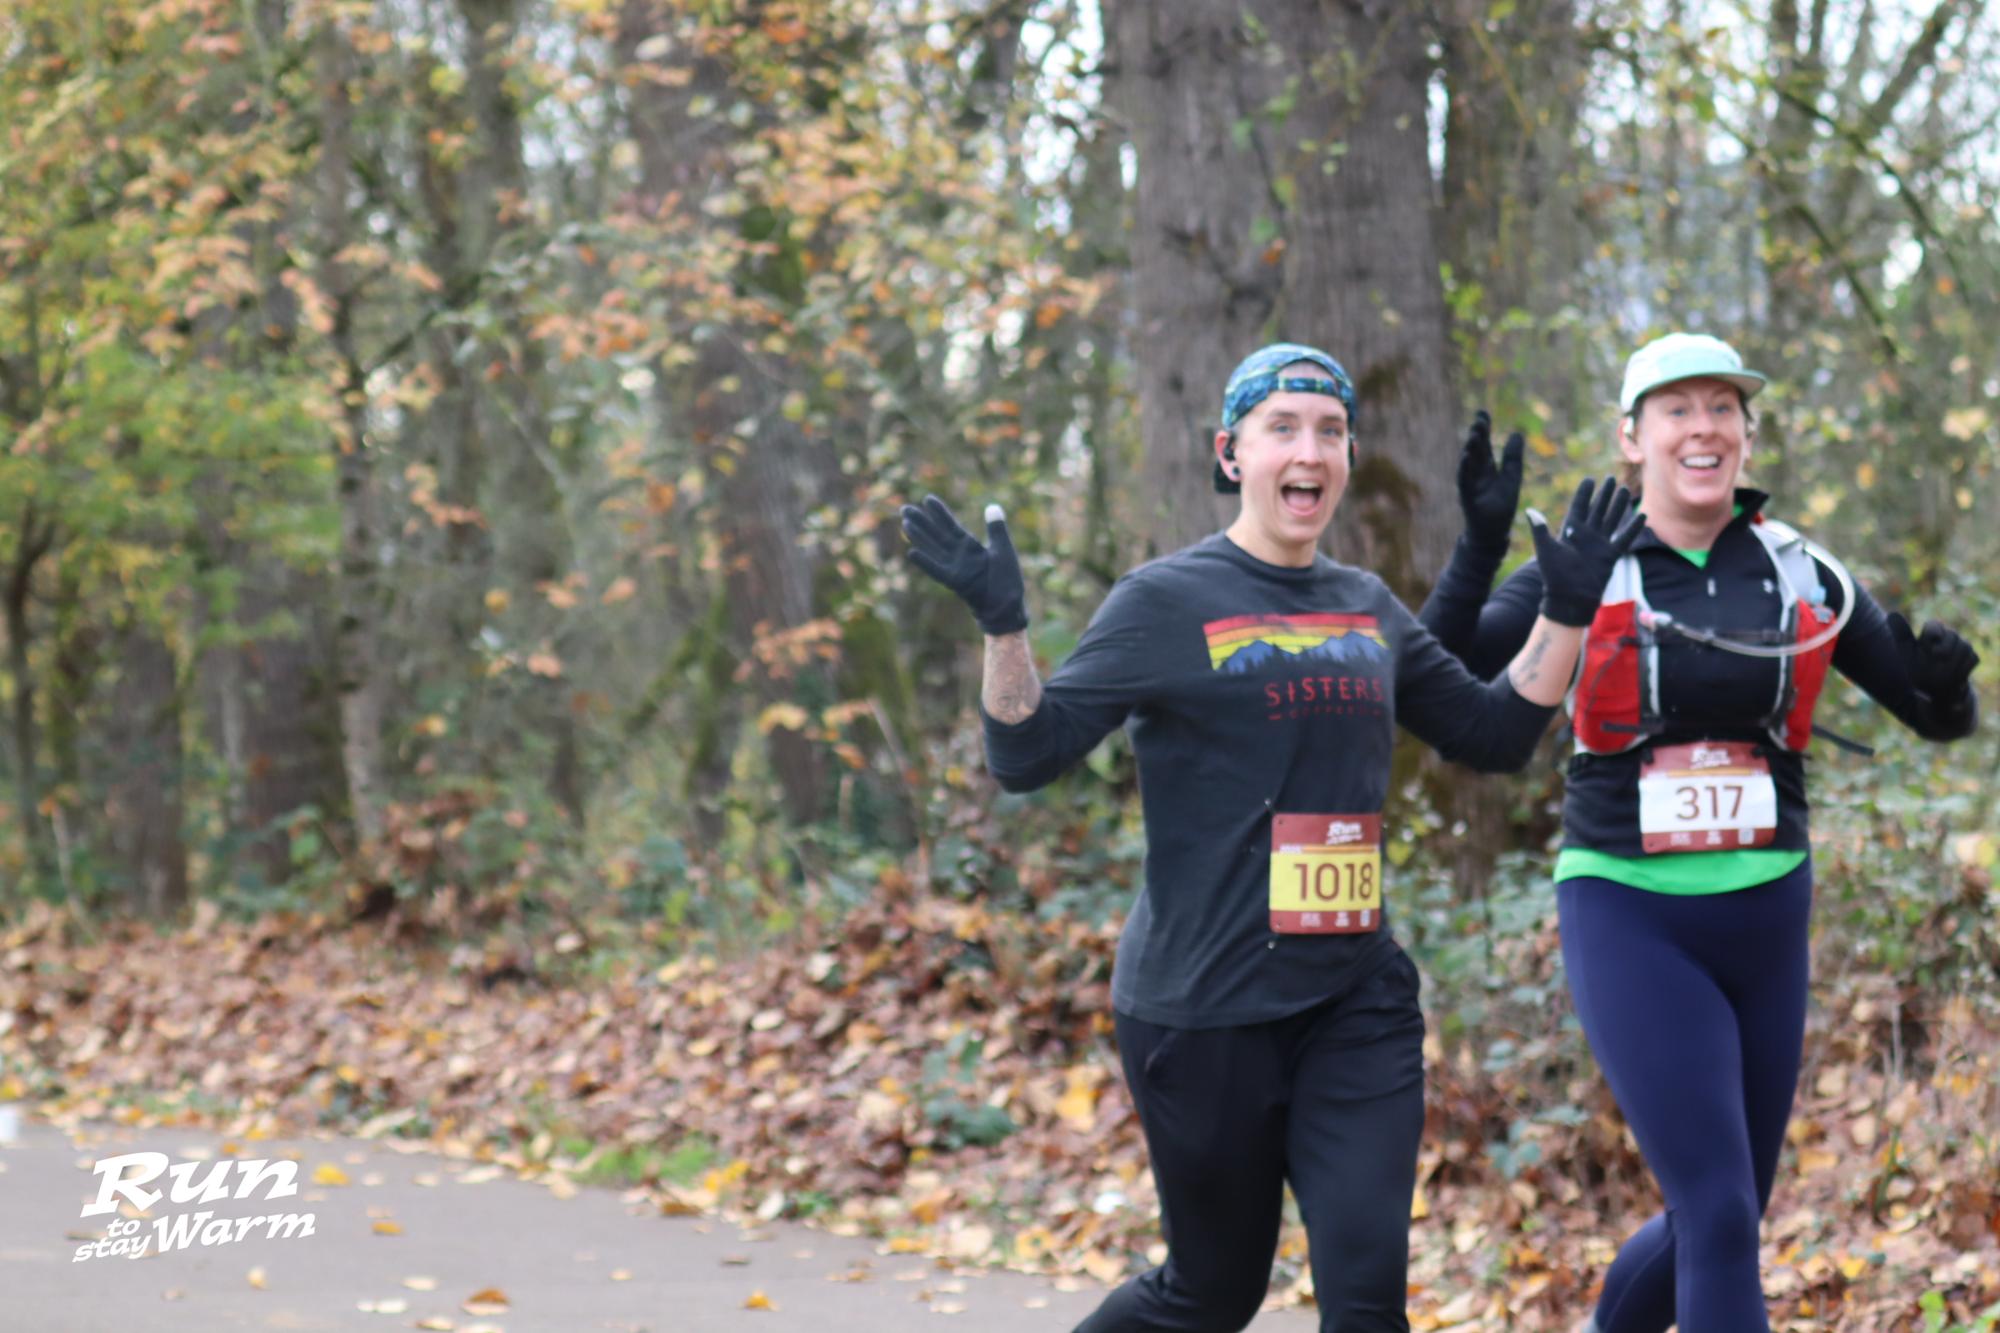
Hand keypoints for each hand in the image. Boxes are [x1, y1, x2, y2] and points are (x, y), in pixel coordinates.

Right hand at [899, 494, 1027, 635]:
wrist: (1008, 606)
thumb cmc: (1007, 580)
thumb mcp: (1004, 549)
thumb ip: (996, 529)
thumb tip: (992, 506)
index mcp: (970, 547)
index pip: (951, 526)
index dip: (940, 513)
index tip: (927, 499)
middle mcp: (959, 556)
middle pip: (936, 535)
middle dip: (922, 521)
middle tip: (905, 508)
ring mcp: (955, 568)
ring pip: (933, 549)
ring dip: (919, 537)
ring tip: (905, 523)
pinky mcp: (955, 582)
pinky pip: (937, 571)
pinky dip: (926, 563)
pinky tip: (912, 552)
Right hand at [1457, 410, 1524, 554]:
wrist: (1493, 532)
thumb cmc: (1501, 506)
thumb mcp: (1511, 477)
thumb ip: (1512, 457)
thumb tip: (1517, 433)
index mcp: (1487, 467)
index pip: (1484, 443)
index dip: (1483, 428)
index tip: (1482, 412)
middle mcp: (1476, 473)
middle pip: (1476, 450)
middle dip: (1477, 434)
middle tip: (1480, 419)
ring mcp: (1470, 484)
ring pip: (1469, 462)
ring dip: (1471, 448)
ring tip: (1475, 434)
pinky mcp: (1468, 496)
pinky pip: (1465, 480)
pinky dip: (1465, 468)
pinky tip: (1466, 457)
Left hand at [1527, 476, 1645, 626]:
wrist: (1571, 598)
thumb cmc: (1555, 576)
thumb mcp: (1546, 550)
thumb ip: (1540, 530)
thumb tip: (1530, 510)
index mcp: (1570, 531)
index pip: (1579, 507)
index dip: (1585, 493)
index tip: (1590, 479)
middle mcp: (1585, 535)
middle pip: (1597, 510)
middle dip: (1604, 495)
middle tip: (1612, 479)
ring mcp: (1599, 545)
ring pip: (1611, 520)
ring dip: (1619, 506)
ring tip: (1626, 490)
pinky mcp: (1610, 555)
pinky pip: (1625, 538)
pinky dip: (1633, 528)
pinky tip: (1642, 517)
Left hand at [1887, 612, 1977, 699]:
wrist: (1933, 691)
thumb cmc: (1917, 670)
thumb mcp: (1906, 653)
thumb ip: (1901, 634)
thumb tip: (1892, 613)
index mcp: (1930, 633)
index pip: (1934, 625)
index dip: (1933, 633)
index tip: (1931, 642)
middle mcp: (1947, 636)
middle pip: (1952, 634)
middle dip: (1943, 649)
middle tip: (1935, 660)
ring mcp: (1962, 646)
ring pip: (1964, 646)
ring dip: (1952, 662)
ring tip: (1942, 672)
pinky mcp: (1972, 657)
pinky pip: (1971, 658)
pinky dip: (1961, 669)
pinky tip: (1954, 676)